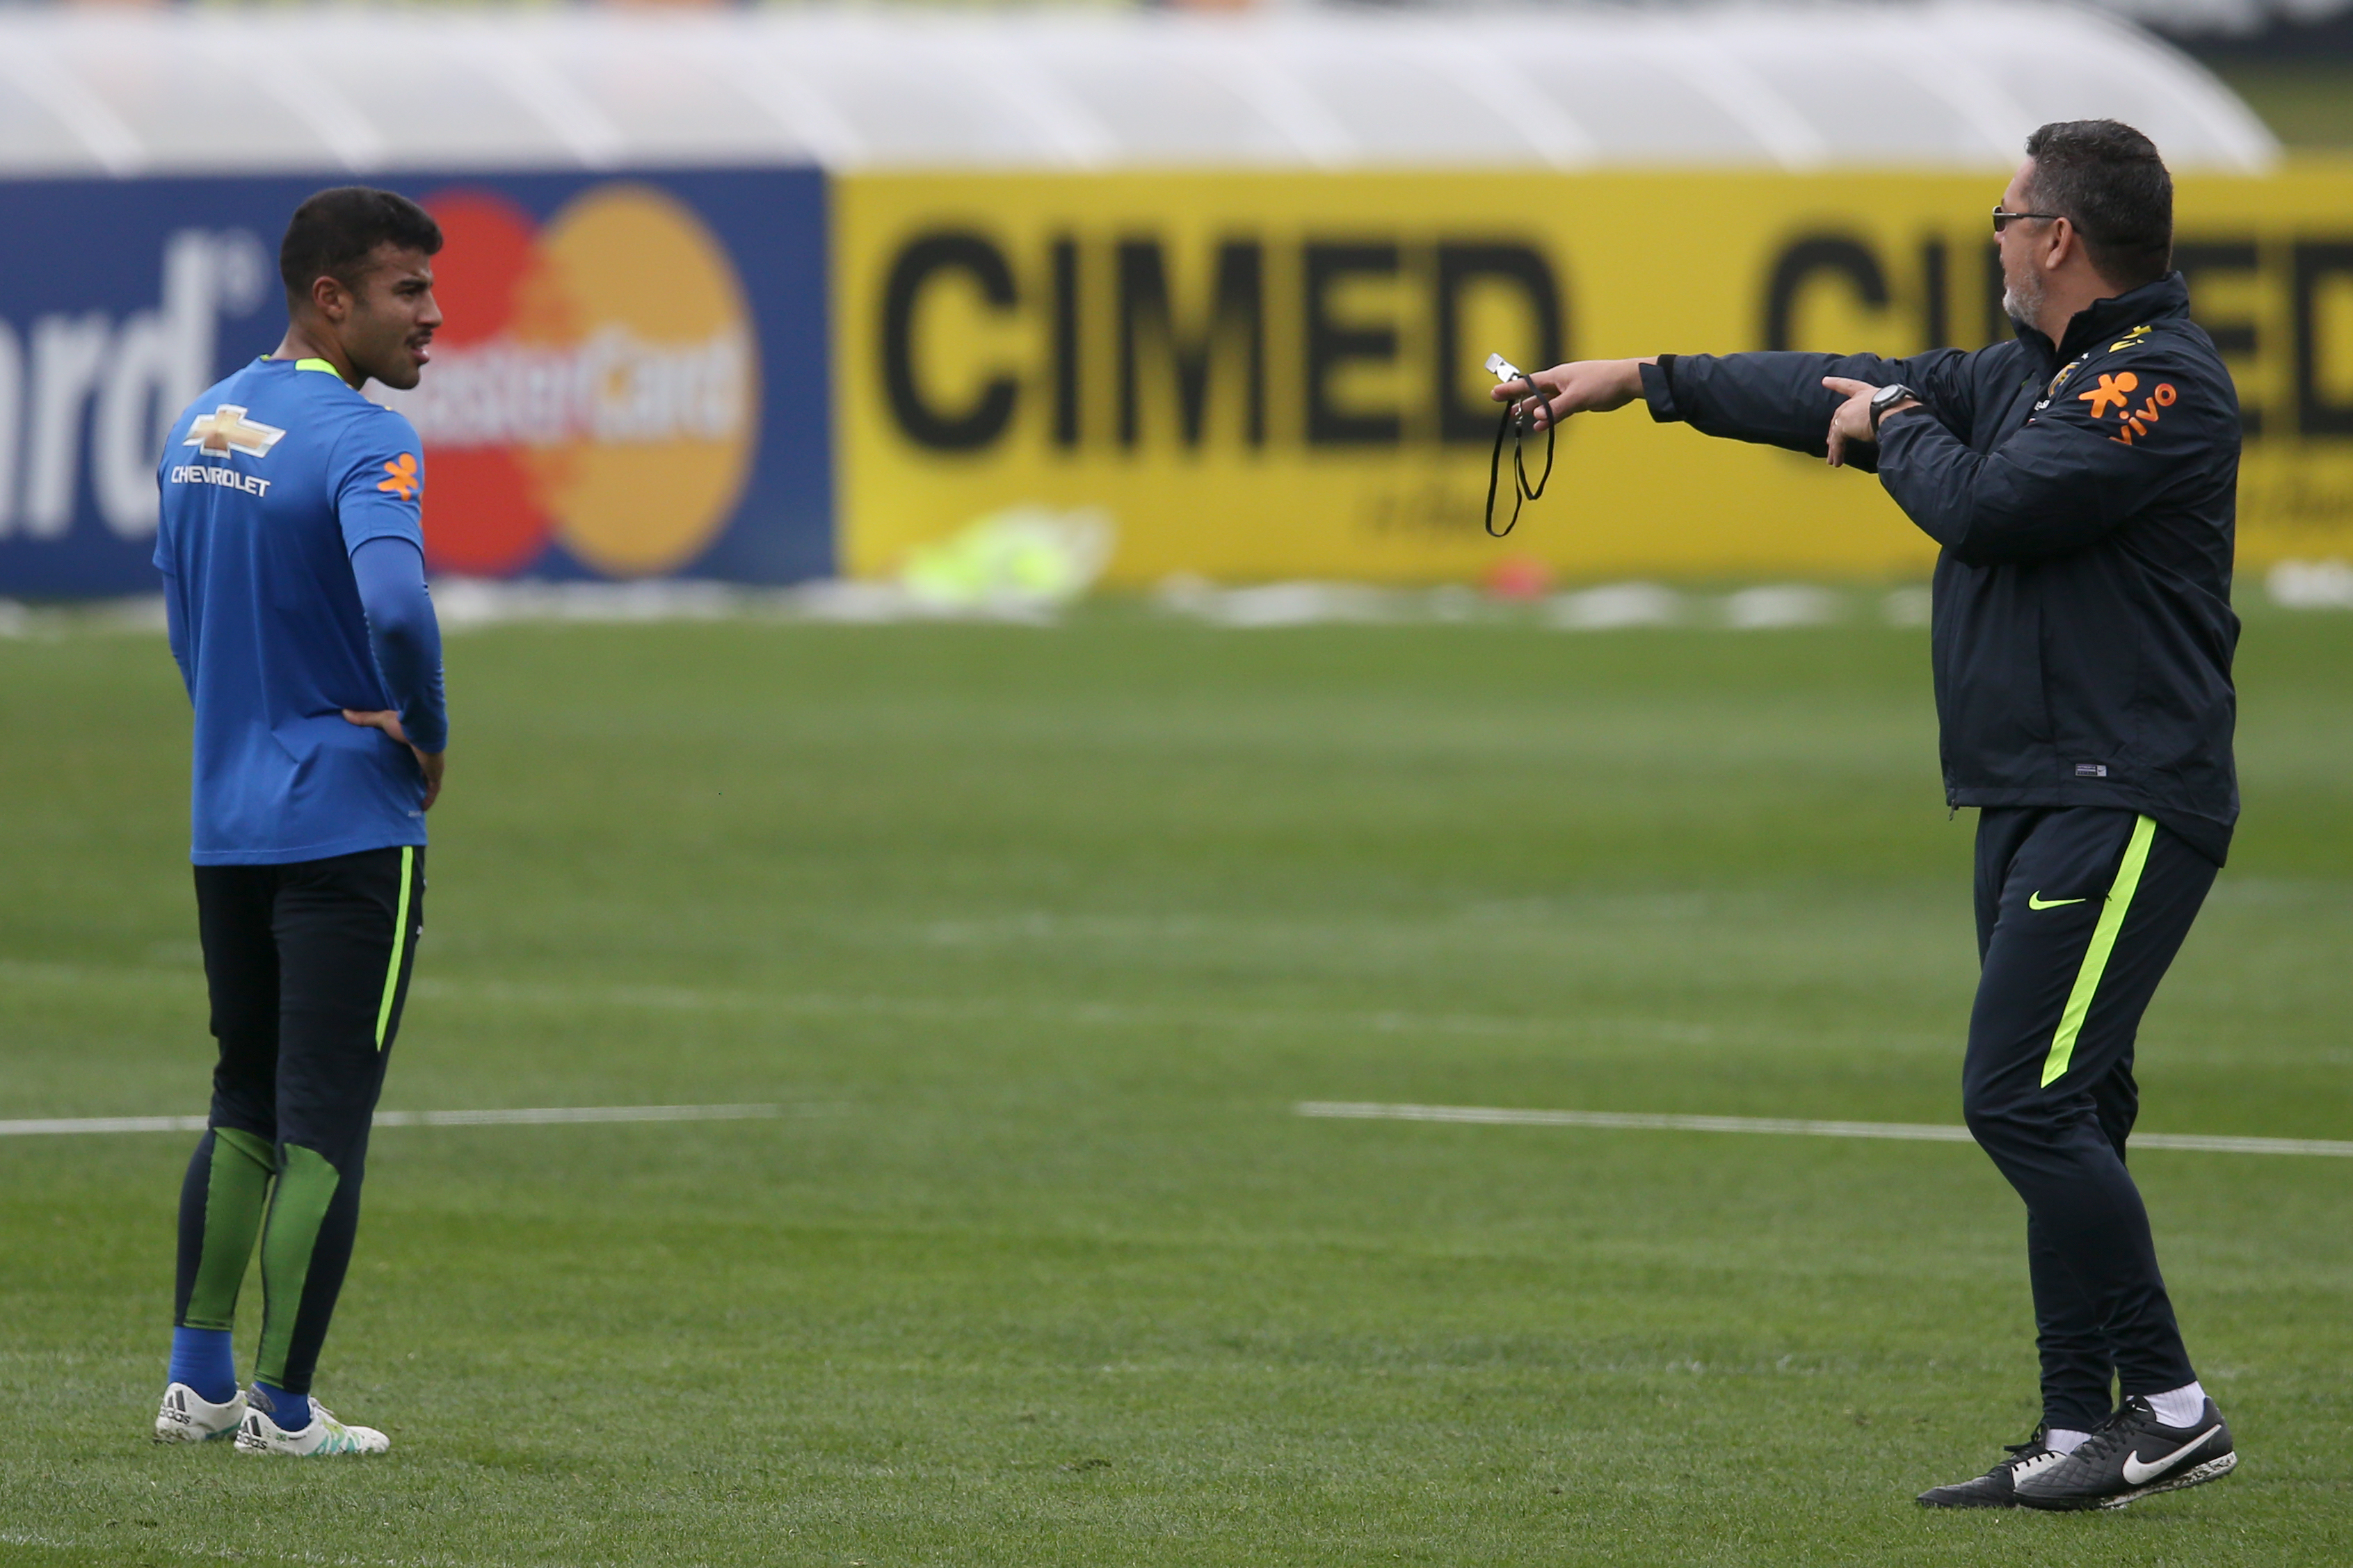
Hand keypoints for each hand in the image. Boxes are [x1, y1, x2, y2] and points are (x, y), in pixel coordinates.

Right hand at [342, 708, 443, 810]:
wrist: (423, 728)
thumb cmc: (405, 724)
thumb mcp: (382, 720)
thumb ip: (365, 718)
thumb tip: (345, 713)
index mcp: (414, 744)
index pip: (411, 755)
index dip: (406, 762)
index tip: (396, 769)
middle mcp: (424, 756)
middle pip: (419, 770)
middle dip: (412, 778)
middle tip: (400, 788)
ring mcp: (431, 766)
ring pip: (426, 781)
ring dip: (420, 790)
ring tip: (409, 801)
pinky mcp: (434, 774)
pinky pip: (433, 790)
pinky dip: (429, 798)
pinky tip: (422, 808)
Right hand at [1489, 359, 1650, 431]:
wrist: (1626, 382)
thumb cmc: (1602, 383)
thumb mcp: (1577, 397)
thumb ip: (1556, 408)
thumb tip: (1537, 418)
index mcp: (1557, 376)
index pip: (1528, 383)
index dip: (1511, 389)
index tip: (1494, 393)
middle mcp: (1561, 382)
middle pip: (1535, 392)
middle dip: (1520, 400)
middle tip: (1506, 408)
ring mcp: (1570, 391)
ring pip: (1547, 401)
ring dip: (1535, 410)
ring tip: (1520, 417)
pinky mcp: (1579, 400)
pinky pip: (1559, 409)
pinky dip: (1551, 416)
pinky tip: (1543, 425)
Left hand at [1821, 376, 1917, 467]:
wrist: (1897, 414)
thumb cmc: (1902, 410)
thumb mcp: (1891, 407)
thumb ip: (1885, 413)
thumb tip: (1893, 424)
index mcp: (1868, 393)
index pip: (1850, 386)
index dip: (1837, 383)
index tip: (1825, 381)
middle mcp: (1856, 401)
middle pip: (1840, 414)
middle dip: (1835, 429)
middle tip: (1831, 440)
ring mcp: (1848, 412)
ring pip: (1837, 431)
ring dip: (1835, 446)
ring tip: (1833, 458)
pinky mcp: (1843, 426)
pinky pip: (1837, 442)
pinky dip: (1836, 453)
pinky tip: (1836, 462)